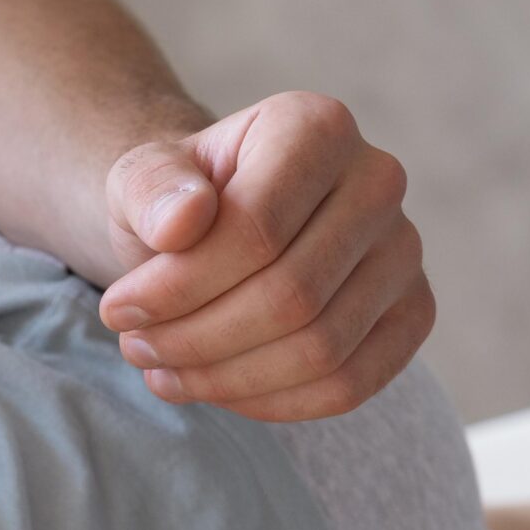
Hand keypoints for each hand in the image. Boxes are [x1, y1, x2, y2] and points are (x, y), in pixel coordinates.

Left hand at [96, 91, 434, 420]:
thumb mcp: (140, 182)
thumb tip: (181, 222)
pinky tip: (214, 388)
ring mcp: (404, 251)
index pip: (256, 230)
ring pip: (320, 349)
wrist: (213, 223)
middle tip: (135, 348)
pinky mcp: (413, 313)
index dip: (178, 287)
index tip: (116, 309)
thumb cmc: (177, 202)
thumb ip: (149, 188)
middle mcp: (378, 180)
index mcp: (316, 126)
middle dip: (197, 339)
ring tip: (163, 370)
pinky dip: (271, 403)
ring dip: (226, 377)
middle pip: (291, 296)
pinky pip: (350, 385)